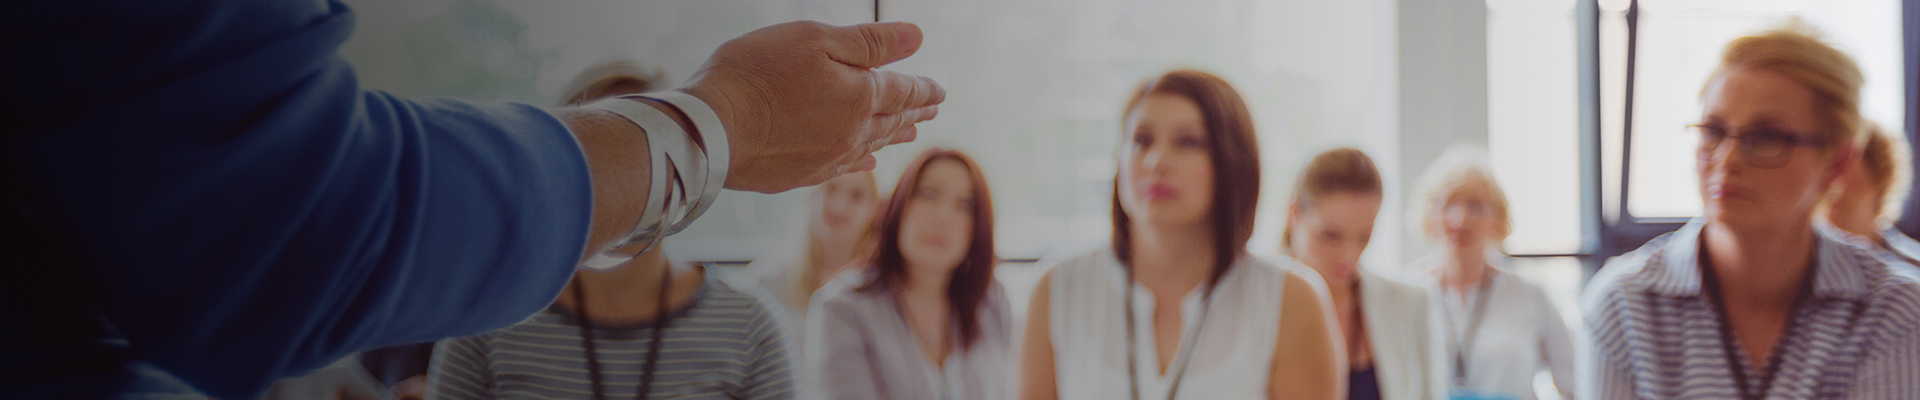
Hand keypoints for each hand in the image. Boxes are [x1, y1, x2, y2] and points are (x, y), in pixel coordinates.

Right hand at [683, 21, 945, 192]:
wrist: (710, 129)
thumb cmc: (756, 74)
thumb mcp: (816, 40)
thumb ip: (869, 42)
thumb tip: (917, 38)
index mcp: (860, 97)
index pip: (904, 91)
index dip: (925, 89)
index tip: (940, 91)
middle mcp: (851, 133)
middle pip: (892, 120)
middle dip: (915, 111)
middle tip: (932, 109)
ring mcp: (826, 158)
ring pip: (871, 144)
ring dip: (893, 136)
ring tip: (910, 132)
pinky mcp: (800, 175)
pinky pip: (844, 167)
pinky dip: (862, 160)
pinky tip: (866, 161)